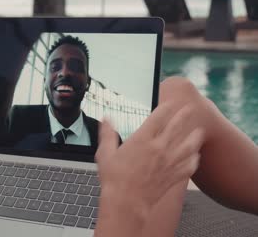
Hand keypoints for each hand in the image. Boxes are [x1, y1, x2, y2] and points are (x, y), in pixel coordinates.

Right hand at [94, 103, 203, 235]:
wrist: (127, 202)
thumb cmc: (115, 179)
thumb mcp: (105, 153)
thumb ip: (107, 134)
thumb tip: (106, 119)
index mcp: (142, 139)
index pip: (158, 117)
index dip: (166, 107)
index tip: (170, 102)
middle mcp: (159, 148)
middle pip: (176, 126)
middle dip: (184, 115)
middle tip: (190, 108)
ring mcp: (169, 162)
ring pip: (188, 145)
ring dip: (195, 137)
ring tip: (199, 130)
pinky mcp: (173, 176)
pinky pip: (189, 166)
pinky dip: (194, 160)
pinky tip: (195, 157)